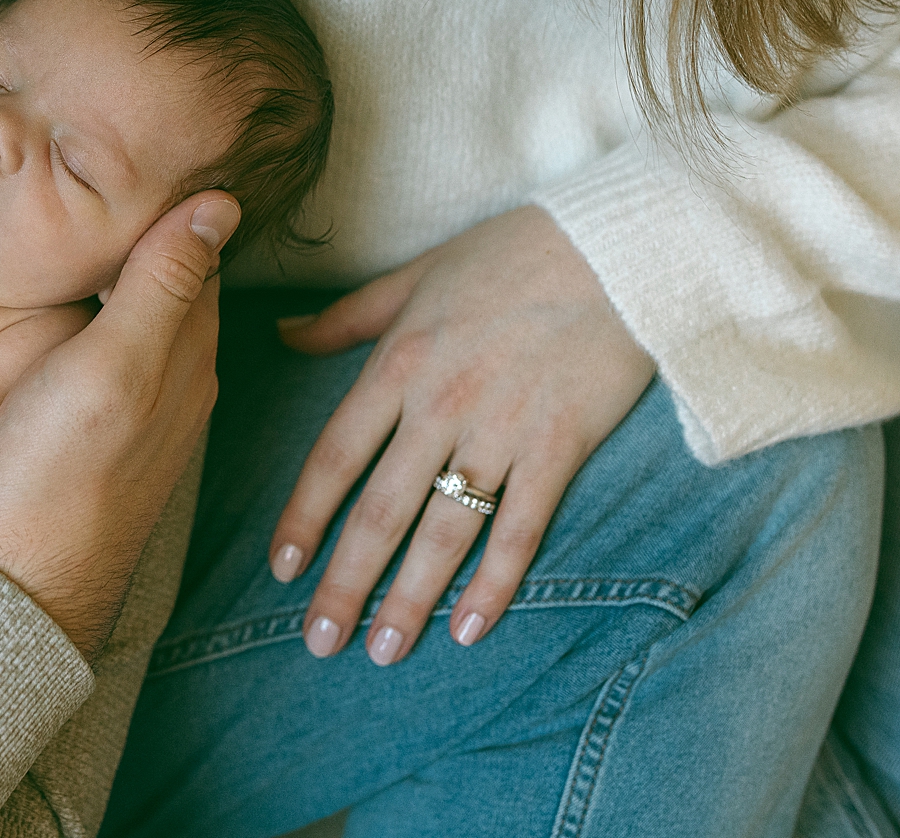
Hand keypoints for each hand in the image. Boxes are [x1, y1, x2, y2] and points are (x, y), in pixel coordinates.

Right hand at [0, 192, 237, 659]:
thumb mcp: (112, 364)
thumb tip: (222, 201)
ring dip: (136, 276)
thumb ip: (164, 284)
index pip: (199, 250)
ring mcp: (150, 415)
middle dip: (160, 231)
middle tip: (117, 170)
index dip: (176, 198)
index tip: (151, 144)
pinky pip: (129, 357)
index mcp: (188, 352)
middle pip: (181, 284)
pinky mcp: (114, 439)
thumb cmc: (58, 471)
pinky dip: (115, 318)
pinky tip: (83, 311)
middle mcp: (184, 382)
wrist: (27, 585)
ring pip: (154, 321)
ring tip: (96, 225)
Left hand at [271, 206, 653, 664]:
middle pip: (380, 511)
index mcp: (399, 364)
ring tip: (383, 651)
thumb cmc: (513, 254)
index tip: (281, 569)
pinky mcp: (559, 448)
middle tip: (318, 642)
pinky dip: (494, 583)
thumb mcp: (415, 275)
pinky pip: (520, 529)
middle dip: (346, 583)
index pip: (335, 456)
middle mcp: (439, 406)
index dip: (305, 516)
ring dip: (409, 599)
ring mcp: (501, 431)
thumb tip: (281, 331)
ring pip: (443, 532)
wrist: (619, 247)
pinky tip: (469, 628)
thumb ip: (347, 316)